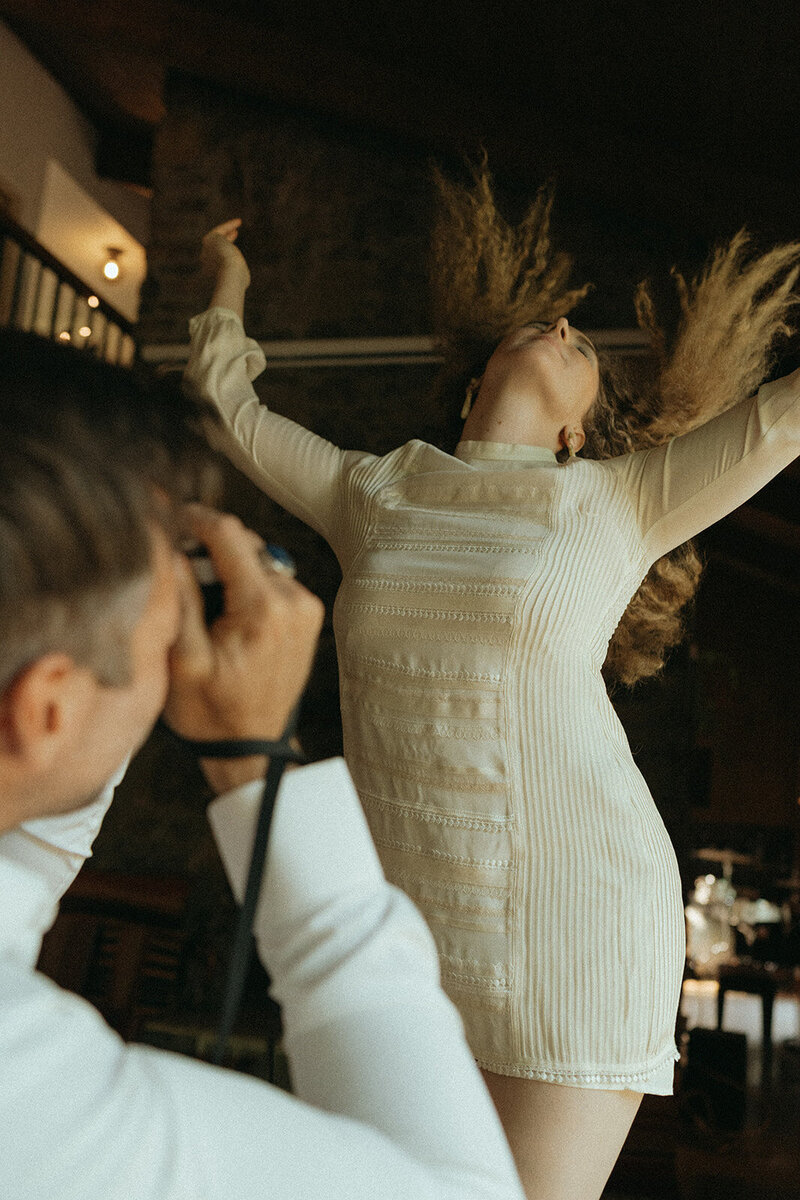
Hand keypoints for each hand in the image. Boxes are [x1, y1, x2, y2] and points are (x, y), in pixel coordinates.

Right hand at [164, 505, 323, 792]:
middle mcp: (294, 600)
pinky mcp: (307, 614)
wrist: (251, 748)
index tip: (167, 516)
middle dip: (208, 546)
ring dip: (227, 565)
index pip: (228, 534)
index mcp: (263, 608)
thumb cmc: (212, 712)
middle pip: (245, 542)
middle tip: (178, 571)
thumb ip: (179, 596)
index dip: (194, 518)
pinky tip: (225, 611)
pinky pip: (271, 578)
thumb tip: (167, 544)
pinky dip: (245, 582)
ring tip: (202, 600)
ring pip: (258, 557)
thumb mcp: (182, 659)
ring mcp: (306, 607)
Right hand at [201, 219, 250, 289]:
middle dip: (225, 239)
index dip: (227, 251)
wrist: (229, 275)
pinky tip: (239, 222)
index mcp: (210, 271)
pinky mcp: (209, 240)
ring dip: (227, 229)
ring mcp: (206, 249)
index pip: (217, 258)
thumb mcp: (240, 279)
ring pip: (216, 236)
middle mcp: (205, 259)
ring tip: (238, 223)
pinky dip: (229, 226)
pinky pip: (220, 230)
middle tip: (235, 233)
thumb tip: (242, 274)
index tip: (234, 248)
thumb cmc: (237, 279)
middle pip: (214, 246)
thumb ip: (238, 274)